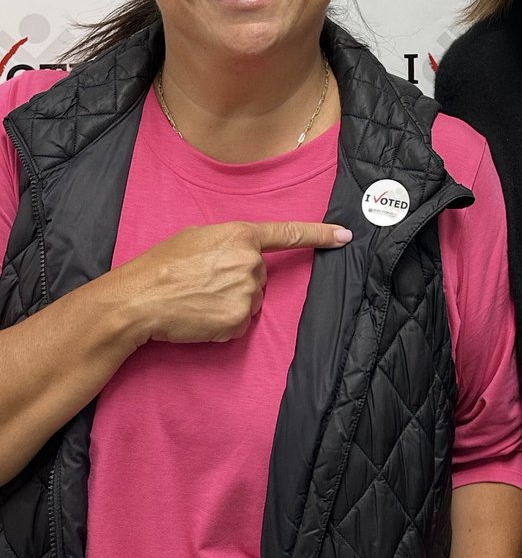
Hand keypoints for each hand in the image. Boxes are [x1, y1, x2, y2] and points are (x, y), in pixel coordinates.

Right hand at [116, 220, 351, 344]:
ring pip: (251, 300)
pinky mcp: (239, 322)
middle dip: (238, 279)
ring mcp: (247, 294)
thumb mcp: (197, 237)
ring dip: (230, 301)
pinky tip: (200, 315)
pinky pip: (239, 323)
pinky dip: (223, 322)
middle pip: (260, 275)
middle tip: (204, 280)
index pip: (289, 234)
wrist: (141, 299)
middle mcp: (250, 263)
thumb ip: (229, 242)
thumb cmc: (162, 264)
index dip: (320, 234)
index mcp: (241, 235)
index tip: (345, 236)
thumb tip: (241, 256)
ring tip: (198, 297)